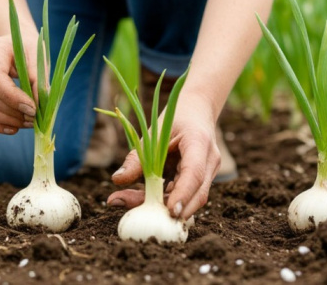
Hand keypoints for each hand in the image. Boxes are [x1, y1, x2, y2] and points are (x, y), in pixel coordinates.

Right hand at [0, 34, 38, 133]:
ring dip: (7, 120)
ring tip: (29, 122)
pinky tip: (15, 128)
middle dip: (12, 112)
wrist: (17, 43)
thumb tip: (38, 107)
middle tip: (34, 118)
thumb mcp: (38, 56)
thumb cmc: (30, 47)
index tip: (33, 109)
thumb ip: (38, 79)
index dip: (12, 98)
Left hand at [107, 93, 220, 219]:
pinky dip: (163, 200)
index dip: (183, 194)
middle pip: (195, 194)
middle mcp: (209, 161)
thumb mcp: (153, 134)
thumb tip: (118, 180)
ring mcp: (208, 173)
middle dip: (167, 209)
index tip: (170, 211)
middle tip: (135, 214)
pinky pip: (183, 195)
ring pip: (188, 199)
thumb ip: (137, 158)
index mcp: (199, 143)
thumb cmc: (174, 119)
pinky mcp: (200, 181)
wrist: (197, 111)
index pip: (195, 173)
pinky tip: (140, 198)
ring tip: (126, 200)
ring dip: (160, 206)